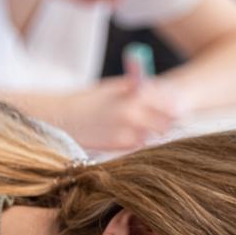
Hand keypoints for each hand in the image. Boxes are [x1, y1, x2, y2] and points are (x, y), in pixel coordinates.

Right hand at [56, 75, 186, 151]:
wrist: (61, 118)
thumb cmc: (88, 99)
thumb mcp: (113, 87)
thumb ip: (138, 88)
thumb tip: (163, 92)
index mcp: (134, 95)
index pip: (169, 104)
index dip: (173, 107)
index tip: (174, 109)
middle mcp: (134, 114)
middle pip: (166, 124)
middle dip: (167, 123)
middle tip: (166, 123)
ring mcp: (127, 133)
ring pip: (154, 137)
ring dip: (153, 134)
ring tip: (145, 129)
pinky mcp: (119, 147)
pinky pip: (139, 146)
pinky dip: (139, 142)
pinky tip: (129, 137)